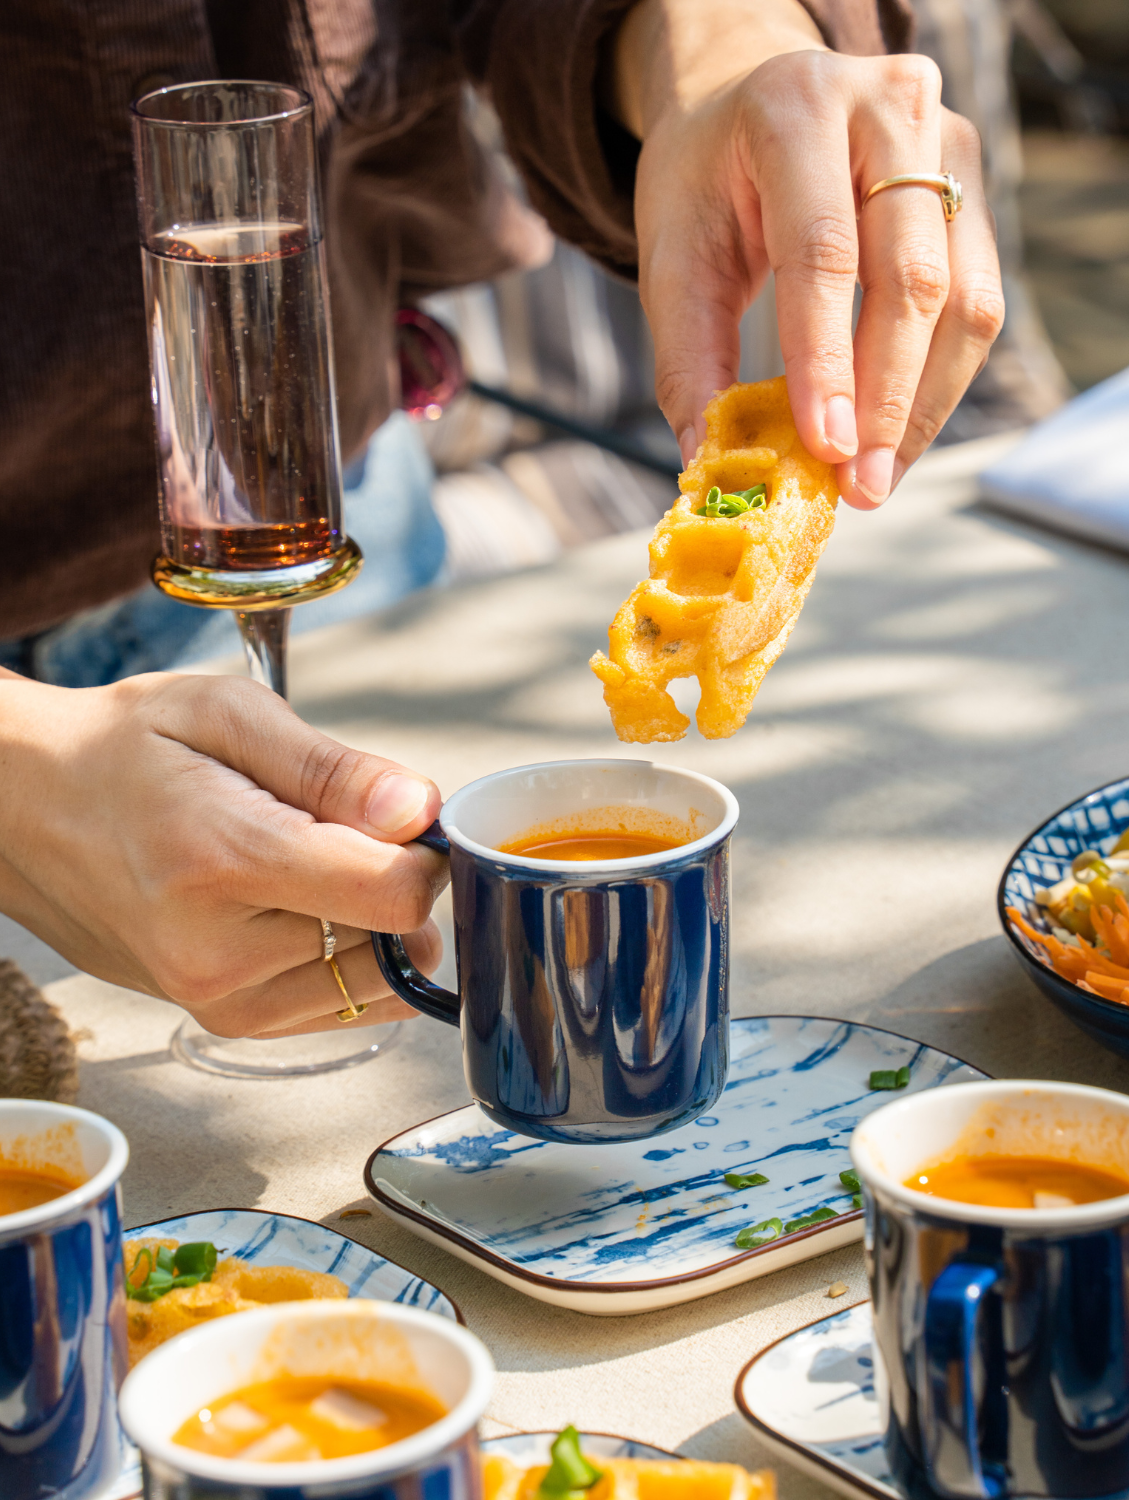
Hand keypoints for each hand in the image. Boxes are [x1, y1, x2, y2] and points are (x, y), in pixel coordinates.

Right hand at [0, 669, 447, 1036]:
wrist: (24, 808)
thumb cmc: (121, 750)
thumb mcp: (225, 715)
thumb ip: (331, 768)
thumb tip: (418, 812)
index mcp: (223, 860)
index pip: (394, 895)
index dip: (425, 853)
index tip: (403, 819)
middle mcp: (218, 950)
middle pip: (392, 938)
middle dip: (393, 881)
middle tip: (338, 832)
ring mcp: (217, 998)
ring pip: (374, 979)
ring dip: (371, 926)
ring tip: (307, 867)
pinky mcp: (222, 1020)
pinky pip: (338, 1006)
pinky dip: (347, 959)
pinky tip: (302, 907)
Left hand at [611, 0, 1004, 506]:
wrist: (749, 107)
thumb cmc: (706, 182)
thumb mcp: (671, 257)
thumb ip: (688, 360)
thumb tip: (706, 464)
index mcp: (795, 108)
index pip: (823, 250)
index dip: (827, 359)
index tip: (825, 448)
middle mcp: (887, 107)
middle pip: (911, 276)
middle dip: (886, 399)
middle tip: (858, 488)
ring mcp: (946, 141)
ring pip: (964, 297)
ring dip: (922, 405)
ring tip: (876, 478)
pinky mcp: (973, 183)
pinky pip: (977, 300)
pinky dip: (937, 381)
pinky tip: (896, 437)